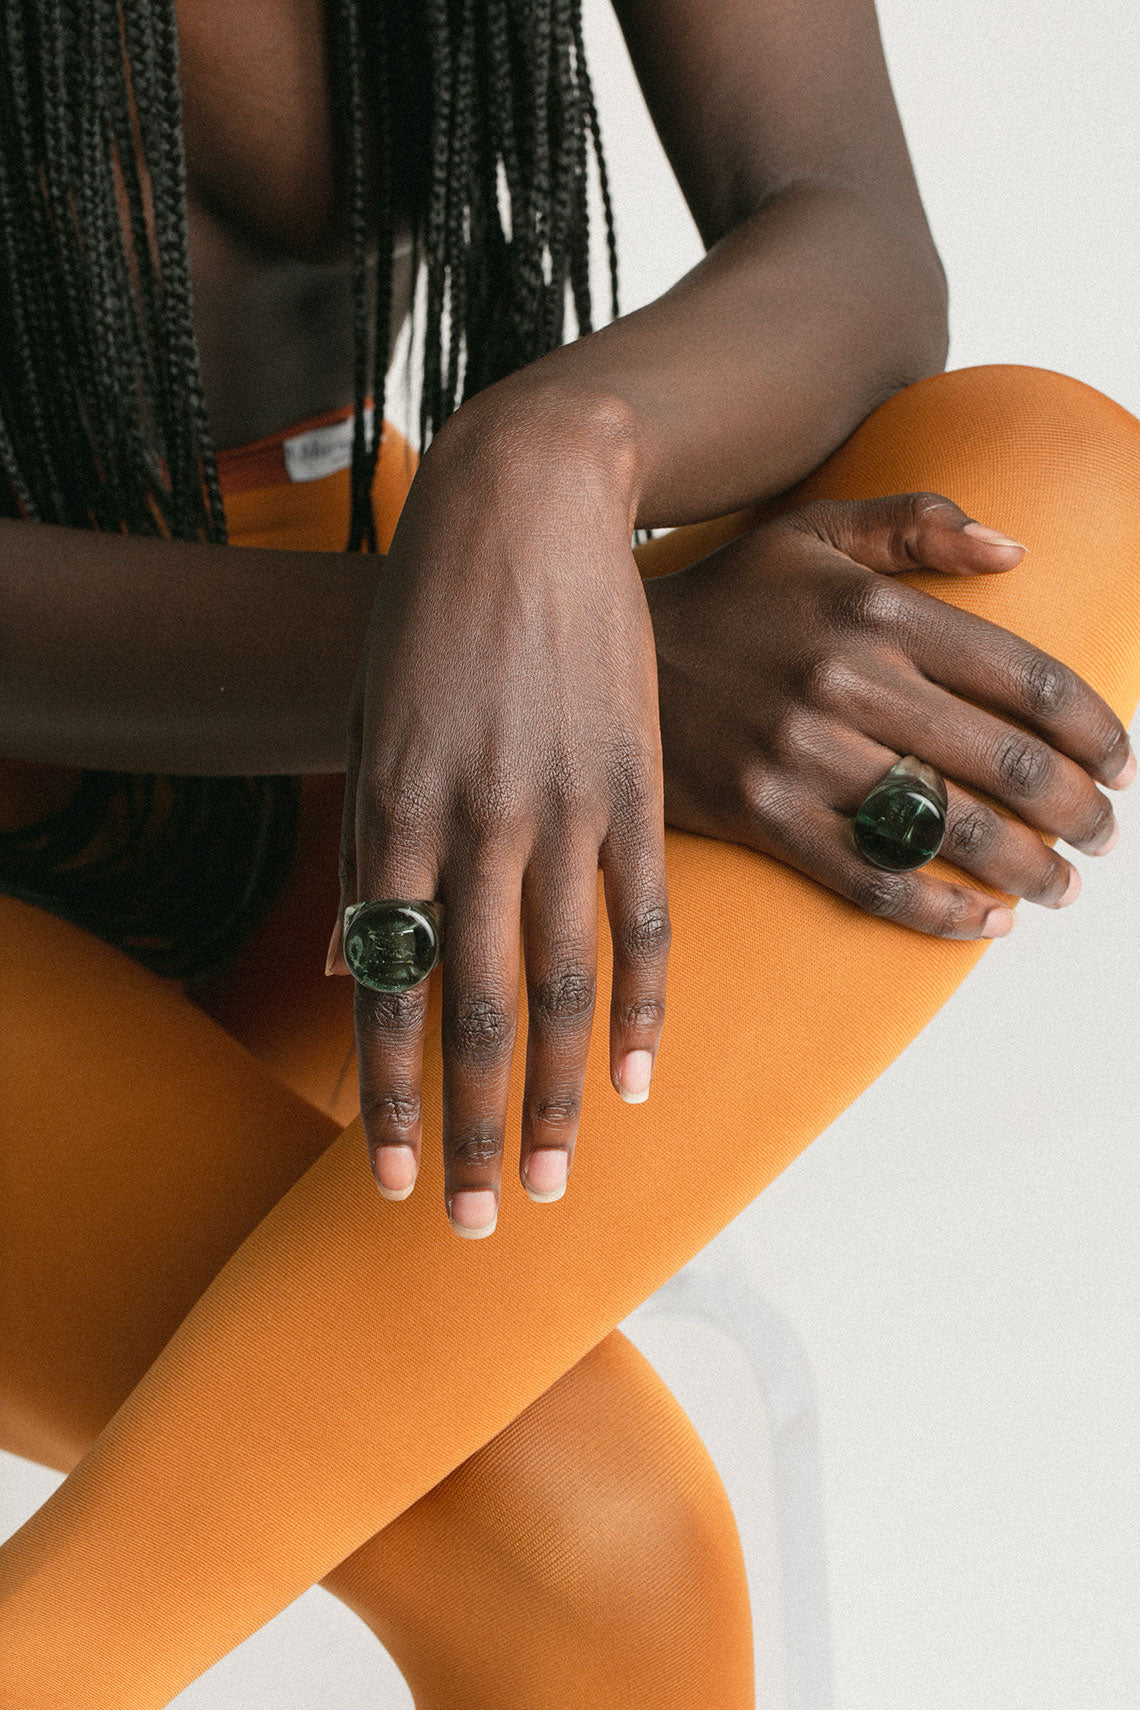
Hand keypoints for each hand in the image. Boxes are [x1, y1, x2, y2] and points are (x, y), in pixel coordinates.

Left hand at [329, 395, 669, 1234]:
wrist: (526, 506)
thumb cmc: (429, 618)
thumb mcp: (367, 726)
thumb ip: (364, 853)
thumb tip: (349, 967)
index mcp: (393, 808)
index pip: (386, 985)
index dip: (384, 1093)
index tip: (383, 1178)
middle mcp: (476, 821)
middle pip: (473, 1006)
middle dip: (467, 1125)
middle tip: (473, 1221)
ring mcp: (564, 804)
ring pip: (561, 980)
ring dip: (551, 1091)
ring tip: (552, 1179)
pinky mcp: (636, 782)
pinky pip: (645, 915)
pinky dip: (642, 1004)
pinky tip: (636, 1079)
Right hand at [645, 493, 1133, 936]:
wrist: (601, 653)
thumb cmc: (727, 595)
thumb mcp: (813, 532)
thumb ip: (916, 524)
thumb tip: (1016, 549)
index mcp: (876, 611)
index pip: (1025, 679)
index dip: (1095, 730)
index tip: (1122, 763)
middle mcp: (848, 681)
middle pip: (1005, 763)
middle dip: (1077, 811)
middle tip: (1102, 835)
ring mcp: (802, 754)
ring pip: (950, 829)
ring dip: (1028, 870)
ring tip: (1060, 887)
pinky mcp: (761, 815)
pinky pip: (872, 880)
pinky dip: (941, 911)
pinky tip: (985, 925)